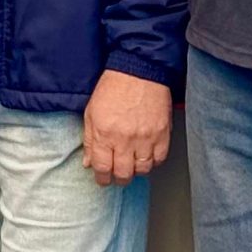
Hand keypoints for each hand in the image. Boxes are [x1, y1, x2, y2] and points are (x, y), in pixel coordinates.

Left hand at [82, 71, 172, 185]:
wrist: (138, 71)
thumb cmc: (113, 88)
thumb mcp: (91, 112)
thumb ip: (89, 140)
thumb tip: (88, 163)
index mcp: (104, 134)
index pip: (102, 168)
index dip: (102, 178)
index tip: (103, 180)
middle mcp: (124, 140)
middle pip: (123, 174)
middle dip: (118, 179)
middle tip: (117, 177)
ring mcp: (145, 138)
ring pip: (142, 170)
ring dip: (136, 171)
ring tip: (132, 165)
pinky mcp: (162, 134)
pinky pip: (159, 159)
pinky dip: (153, 162)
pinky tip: (147, 157)